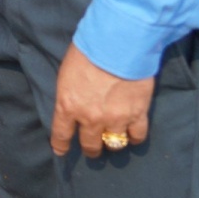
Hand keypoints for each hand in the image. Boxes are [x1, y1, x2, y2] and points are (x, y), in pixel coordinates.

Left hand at [50, 43, 153, 157]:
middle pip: (90, 145)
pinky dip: (134, 137)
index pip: (61, 134)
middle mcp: (90, 118)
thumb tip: (74, 103)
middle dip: (90, 149)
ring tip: (113, 140)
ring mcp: (115, 119)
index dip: (61, 146)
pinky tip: (133, 135)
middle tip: (93, 148)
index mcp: (68, 105)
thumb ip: (70, 93)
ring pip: (114, 144)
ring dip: (112, 144)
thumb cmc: (87, 51)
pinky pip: (137, 136)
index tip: (61, 152)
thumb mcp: (67, 73)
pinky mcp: (137, 115)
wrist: (117, 45)